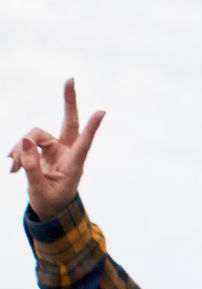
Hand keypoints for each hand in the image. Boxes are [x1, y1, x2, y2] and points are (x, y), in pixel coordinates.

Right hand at [8, 80, 104, 218]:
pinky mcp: (42, 149)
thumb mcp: (39, 189)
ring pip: (34, 135)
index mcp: (74, 166)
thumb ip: (31, 166)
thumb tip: (23, 141)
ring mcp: (55, 149)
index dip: (92, 128)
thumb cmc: (50, 202)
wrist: (49, 209)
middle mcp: (67, 153)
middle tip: (71, 79)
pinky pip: (25, 143)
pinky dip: (16, 154)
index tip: (102, 112)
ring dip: (19, 149)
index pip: (84, 143)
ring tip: (12, 167)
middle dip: (69, 101)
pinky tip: (12, 169)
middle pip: (69, 122)